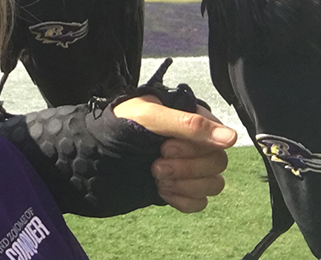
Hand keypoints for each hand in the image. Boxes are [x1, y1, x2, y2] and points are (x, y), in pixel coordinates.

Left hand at [113, 95, 236, 212]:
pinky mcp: (178, 189)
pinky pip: (200, 202)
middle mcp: (191, 143)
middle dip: (187, 167)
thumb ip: (188, 124)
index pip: (217, 138)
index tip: (165, 146)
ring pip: (213, 184)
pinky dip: (183, 200)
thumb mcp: (148, 117)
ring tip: (156, 177)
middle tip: (156, 164)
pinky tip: (161, 192)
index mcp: (187, 119)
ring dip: (186, 185)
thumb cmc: (116, 129)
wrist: (89, 158)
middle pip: (217, 163)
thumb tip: (231, 137)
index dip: (194, 147)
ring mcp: (185, 167)